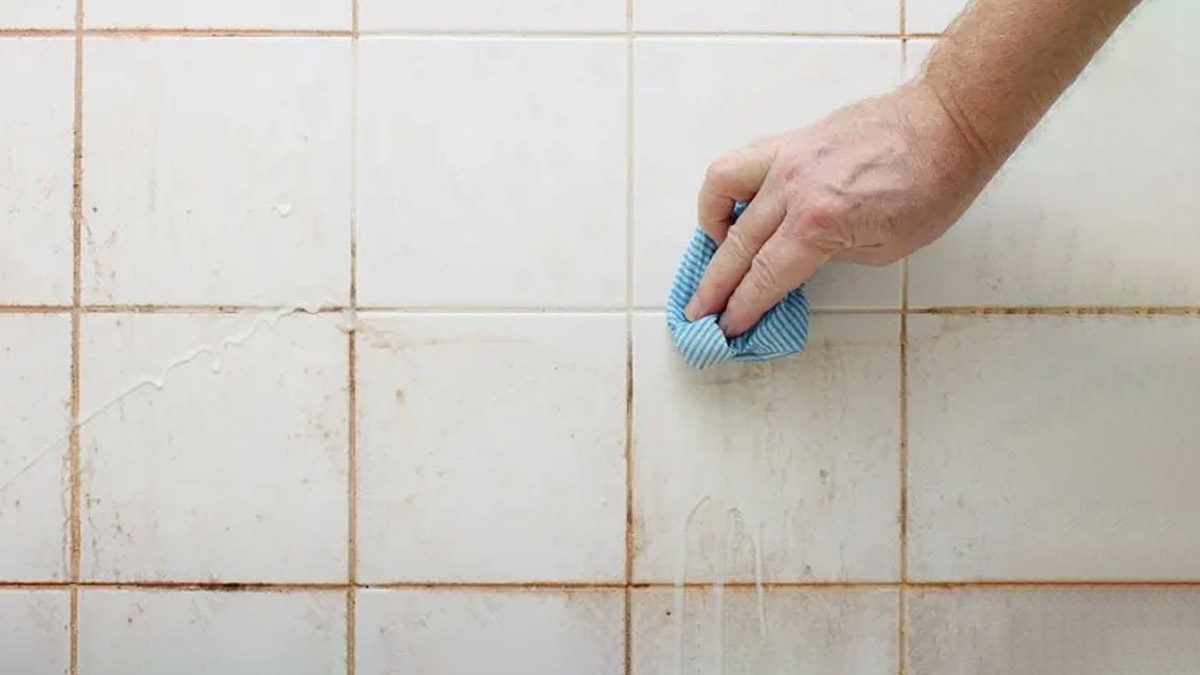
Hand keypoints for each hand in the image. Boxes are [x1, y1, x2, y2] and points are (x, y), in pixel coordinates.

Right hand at [684, 81, 995, 336]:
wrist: (946, 126)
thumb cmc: (932, 187)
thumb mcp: (886, 247)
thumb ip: (831, 256)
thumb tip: (797, 262)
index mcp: (819, 224)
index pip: (765, 277)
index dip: (742, 308)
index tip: (726, 327)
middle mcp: (793, 189)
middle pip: (737, 248)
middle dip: (714, 287)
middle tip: (700, 312)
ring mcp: (787, 158)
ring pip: (721, 192)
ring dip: (710, 228)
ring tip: (717, 250)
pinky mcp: (791, 140)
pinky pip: (740, 164)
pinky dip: (726, 188)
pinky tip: (736, 207)